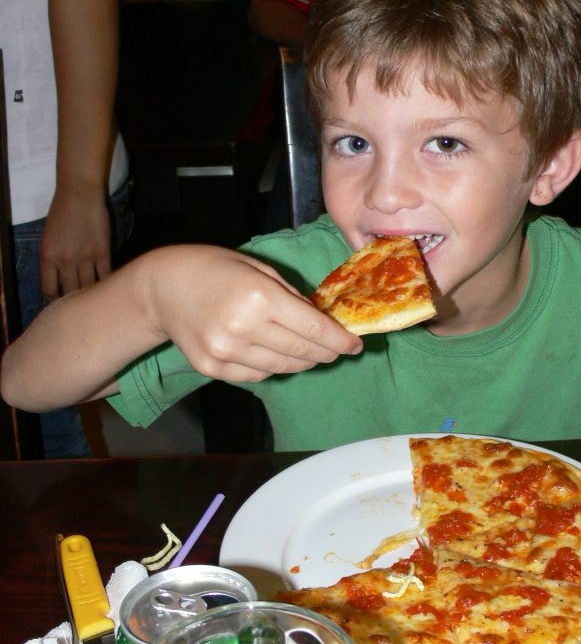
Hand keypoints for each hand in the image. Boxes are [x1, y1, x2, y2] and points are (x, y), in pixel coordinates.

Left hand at [40, 191, 111, 300]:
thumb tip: (62, 281)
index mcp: (47, 257)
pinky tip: (109, 287)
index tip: (62, 302)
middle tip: (82, 305)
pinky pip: (105, 276)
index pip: (49, 289)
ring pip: (88, 287)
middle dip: (75, 301)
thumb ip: (53, 260)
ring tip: (97, 300)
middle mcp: (64, 261)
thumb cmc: (61, 212)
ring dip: (92, 295)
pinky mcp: (102, 253)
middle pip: (70, 292)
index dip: (55, 300)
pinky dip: (106, 284)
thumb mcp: (48, 239)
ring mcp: (84, 258)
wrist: (79, 194)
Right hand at [146, 245, 362, 382]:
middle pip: (302, 353)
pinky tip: (275, 354)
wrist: (162, 287)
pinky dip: (273, 367)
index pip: (314, 330)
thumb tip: (322, 323)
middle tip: (337, 350)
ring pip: (283, 368)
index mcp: (260, 297)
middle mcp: (244, 328)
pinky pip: (258, 375)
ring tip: (310, 353)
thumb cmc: (215, 268)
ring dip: (303, 363)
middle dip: (327, 354)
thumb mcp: (258, 269)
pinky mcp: (213, 368)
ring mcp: (226, 352)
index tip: (355, 346)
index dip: (340, 341)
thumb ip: (291, 297)